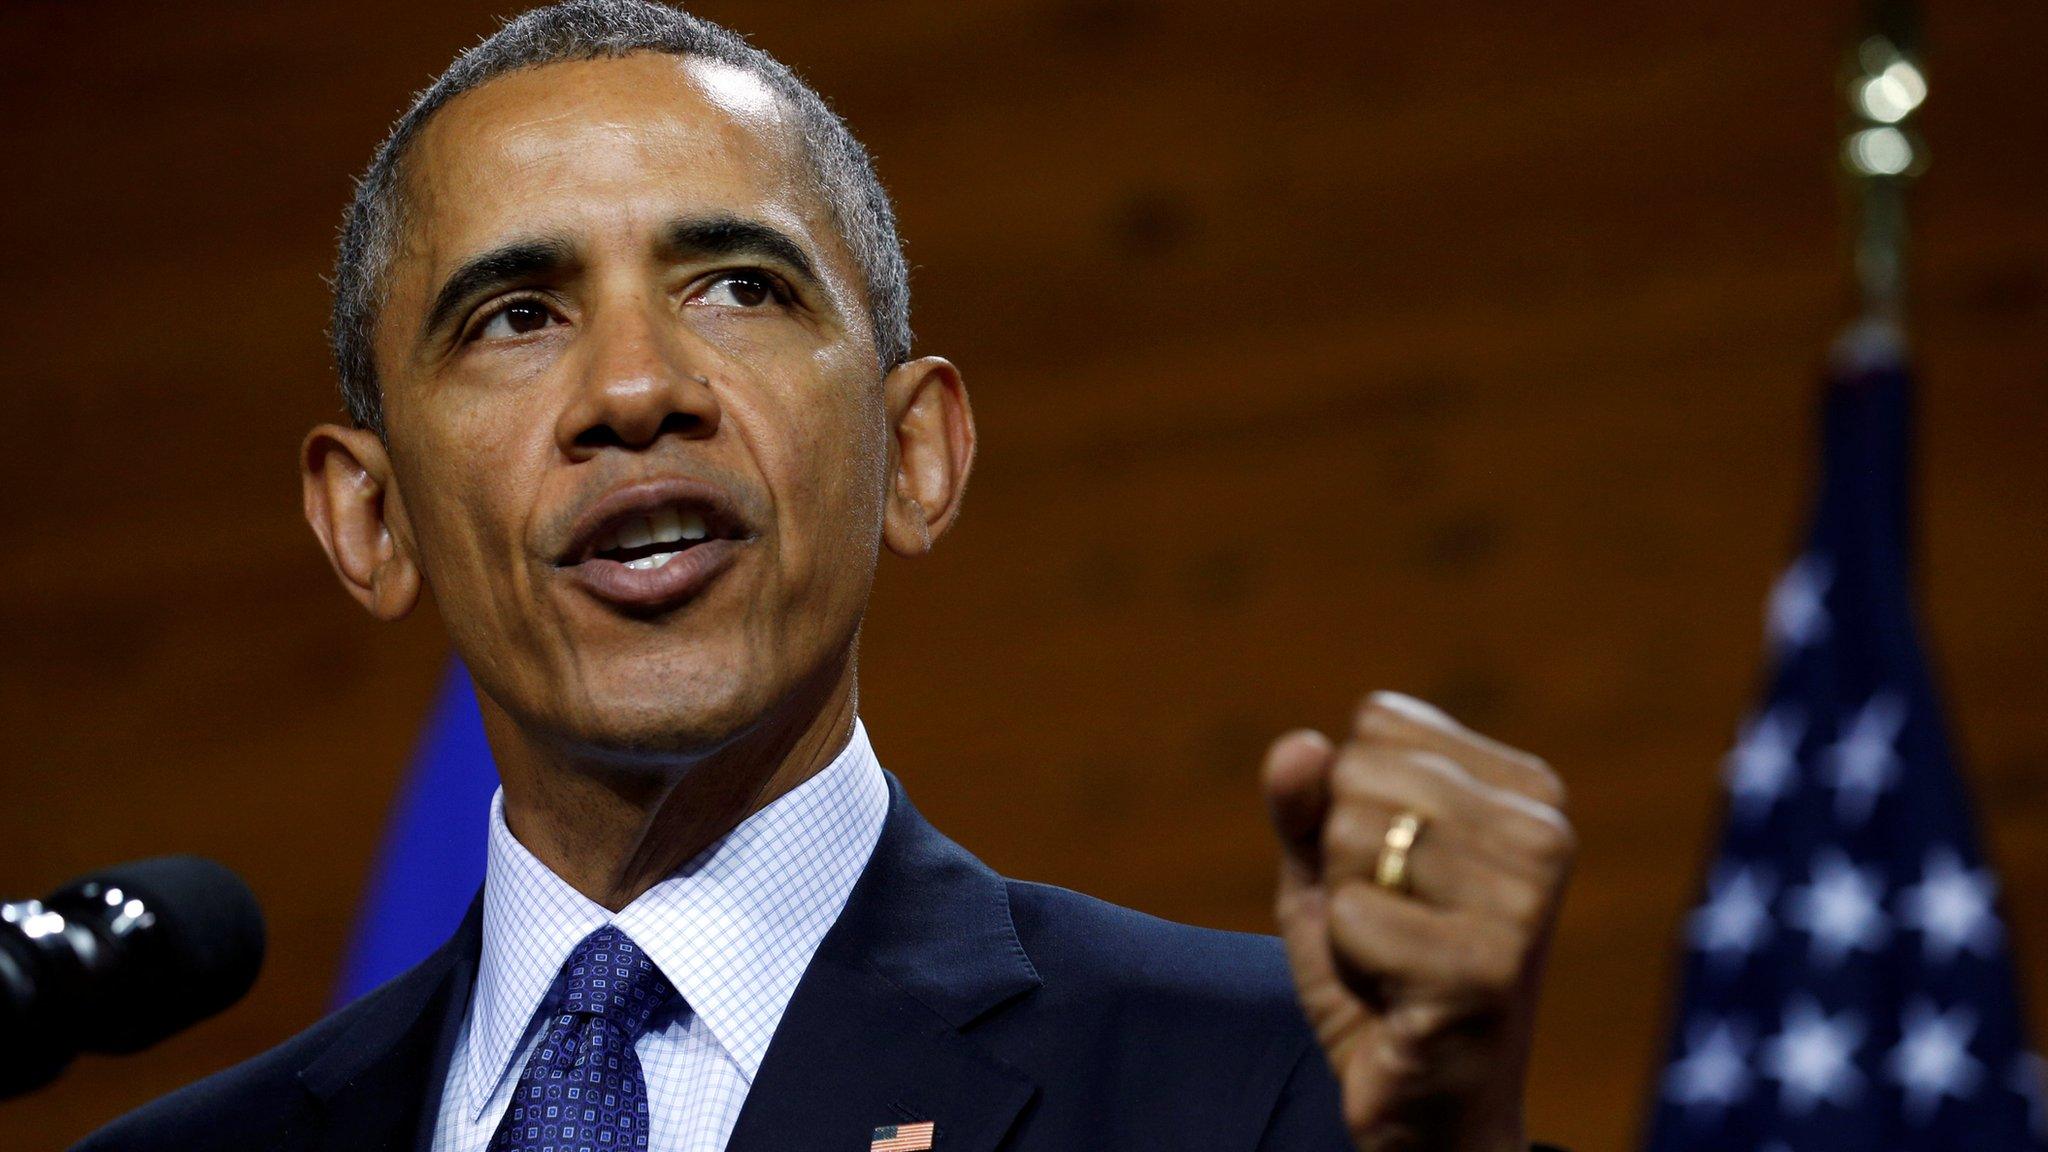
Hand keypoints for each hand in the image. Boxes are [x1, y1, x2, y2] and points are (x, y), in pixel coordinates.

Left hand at [1263, 691, 1574, 1151]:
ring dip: (1346, 913)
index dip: (1350, 803)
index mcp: (1528, 790)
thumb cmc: (1382, 971)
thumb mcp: (1329, 870)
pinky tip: (1398, 999)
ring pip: (1351, 838)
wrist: (1431, 1107)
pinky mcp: (1488, 969)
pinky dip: (1349, 961)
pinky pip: (1351, 915)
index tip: (1398, 875)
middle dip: (1343, 859)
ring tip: (1397, 961)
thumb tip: (1298, 745)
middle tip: (1393, 928)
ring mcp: (1524, 903)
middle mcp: (1544, 834)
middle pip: (1358, 776)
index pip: (1378, 723)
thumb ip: (1305, 801)